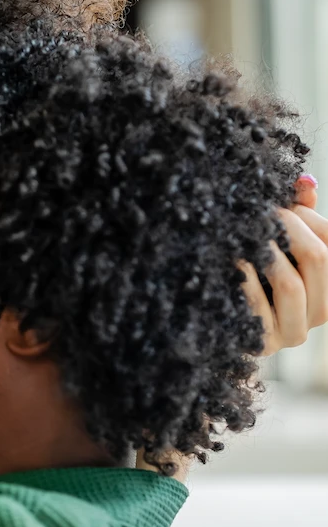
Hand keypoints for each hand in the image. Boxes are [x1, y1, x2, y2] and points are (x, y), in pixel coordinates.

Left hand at [241, 175, 327, 355]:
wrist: (209, 318)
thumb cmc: (250, 271)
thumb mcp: (277, 243)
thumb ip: (297, 214)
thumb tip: (304, 182)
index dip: (310, 219)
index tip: (285, 205)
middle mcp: (322, 312)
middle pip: (318, 259)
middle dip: (290, 228)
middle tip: (264, 213)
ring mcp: (295, 333)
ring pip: (291, 284)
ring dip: (268, 252)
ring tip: (249, 233)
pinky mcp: (264, 344)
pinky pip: (258, 306)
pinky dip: (245, 279)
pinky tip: (234, 260)